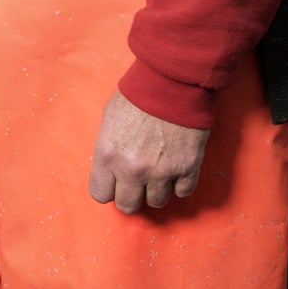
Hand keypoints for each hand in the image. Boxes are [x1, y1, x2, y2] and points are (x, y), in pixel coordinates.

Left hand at [88, 94, 210, 213]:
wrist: (173, 82)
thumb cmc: (138, 95)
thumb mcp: (109, 119)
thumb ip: (107, 148)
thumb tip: (110, 168)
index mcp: (107, 155)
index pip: (100, 194)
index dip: (108, 189)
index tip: (114, 183)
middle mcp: (132, 169)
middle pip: (128, 205)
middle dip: (131, 195)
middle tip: (137, 182)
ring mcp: (161, 172)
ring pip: (157, 202)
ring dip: (157, 190)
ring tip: (158, 172)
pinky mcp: (187, 168)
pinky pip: (182, 192)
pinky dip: (180, 184)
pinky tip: (176, 170)